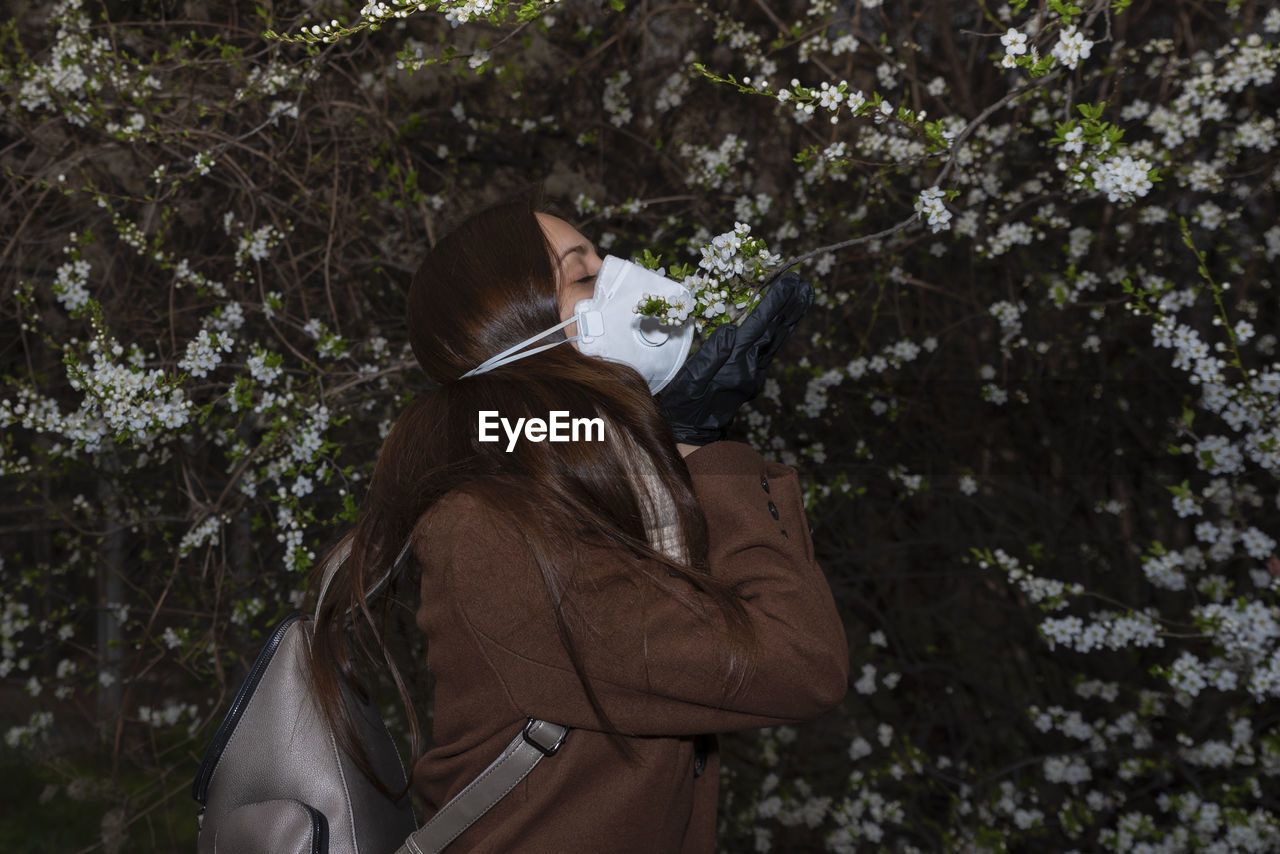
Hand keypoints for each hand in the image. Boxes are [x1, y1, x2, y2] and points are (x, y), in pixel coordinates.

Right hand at [658, 273, 813, 445]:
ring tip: (804, 296)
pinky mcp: (753, 378)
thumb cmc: (686, 403)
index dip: (774, 303)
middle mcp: (752, 369)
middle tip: (806, 284)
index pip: (758, 326)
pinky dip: (781, 330)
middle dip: (791, 306)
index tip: (789, 282)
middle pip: (776, 332)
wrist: (694, 432)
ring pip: (777, 340)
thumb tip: (731, 328)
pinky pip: (771, 348)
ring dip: (791, 317)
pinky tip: (784, 320)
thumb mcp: (692, 378)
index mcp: (737, 364)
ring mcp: (755, 375)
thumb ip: (713, 353)